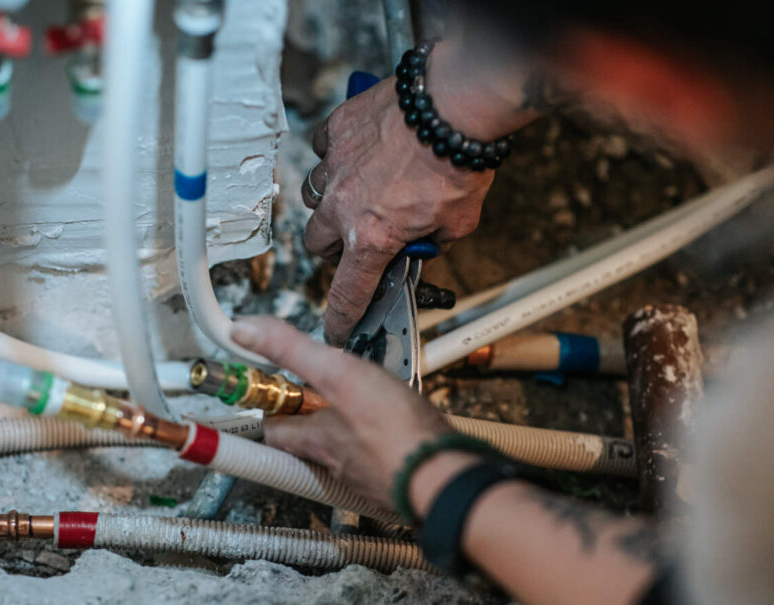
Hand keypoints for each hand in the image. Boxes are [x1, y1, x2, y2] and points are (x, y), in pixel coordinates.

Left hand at [230, 316, 458, 510]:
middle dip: (315, 417)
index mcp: (316, 439)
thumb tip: (245, 331)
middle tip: (328, 393)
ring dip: (351, 430)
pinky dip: (385, 444)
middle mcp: (336, 463)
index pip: (275, 428)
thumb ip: (290, 350)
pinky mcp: (397, 479)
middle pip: (311, 441)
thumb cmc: (395, 430)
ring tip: (368, 405)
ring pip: (347, 452)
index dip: (274, 407)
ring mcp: (367, 476)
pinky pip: (381, 460)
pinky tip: (400, 428)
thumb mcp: (337, 372)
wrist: (444, 474)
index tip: (280, 389)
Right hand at [301, 75, 493, 344]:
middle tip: (360, 238)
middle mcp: (344, 207)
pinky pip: (321, 152)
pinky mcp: (335, 132)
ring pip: (314, 198)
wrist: (453, 106)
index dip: (341, 319)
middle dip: (336, 247)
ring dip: (331, 203)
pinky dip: (334, 158)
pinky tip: (356, 155)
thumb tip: (422, 245)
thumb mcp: (458, 224)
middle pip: (318, 244)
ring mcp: (334, 167)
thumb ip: (434, 243)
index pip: (347, 294)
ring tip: (358, 192)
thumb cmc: (459, 164)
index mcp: (373, 238)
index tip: (336, 329)